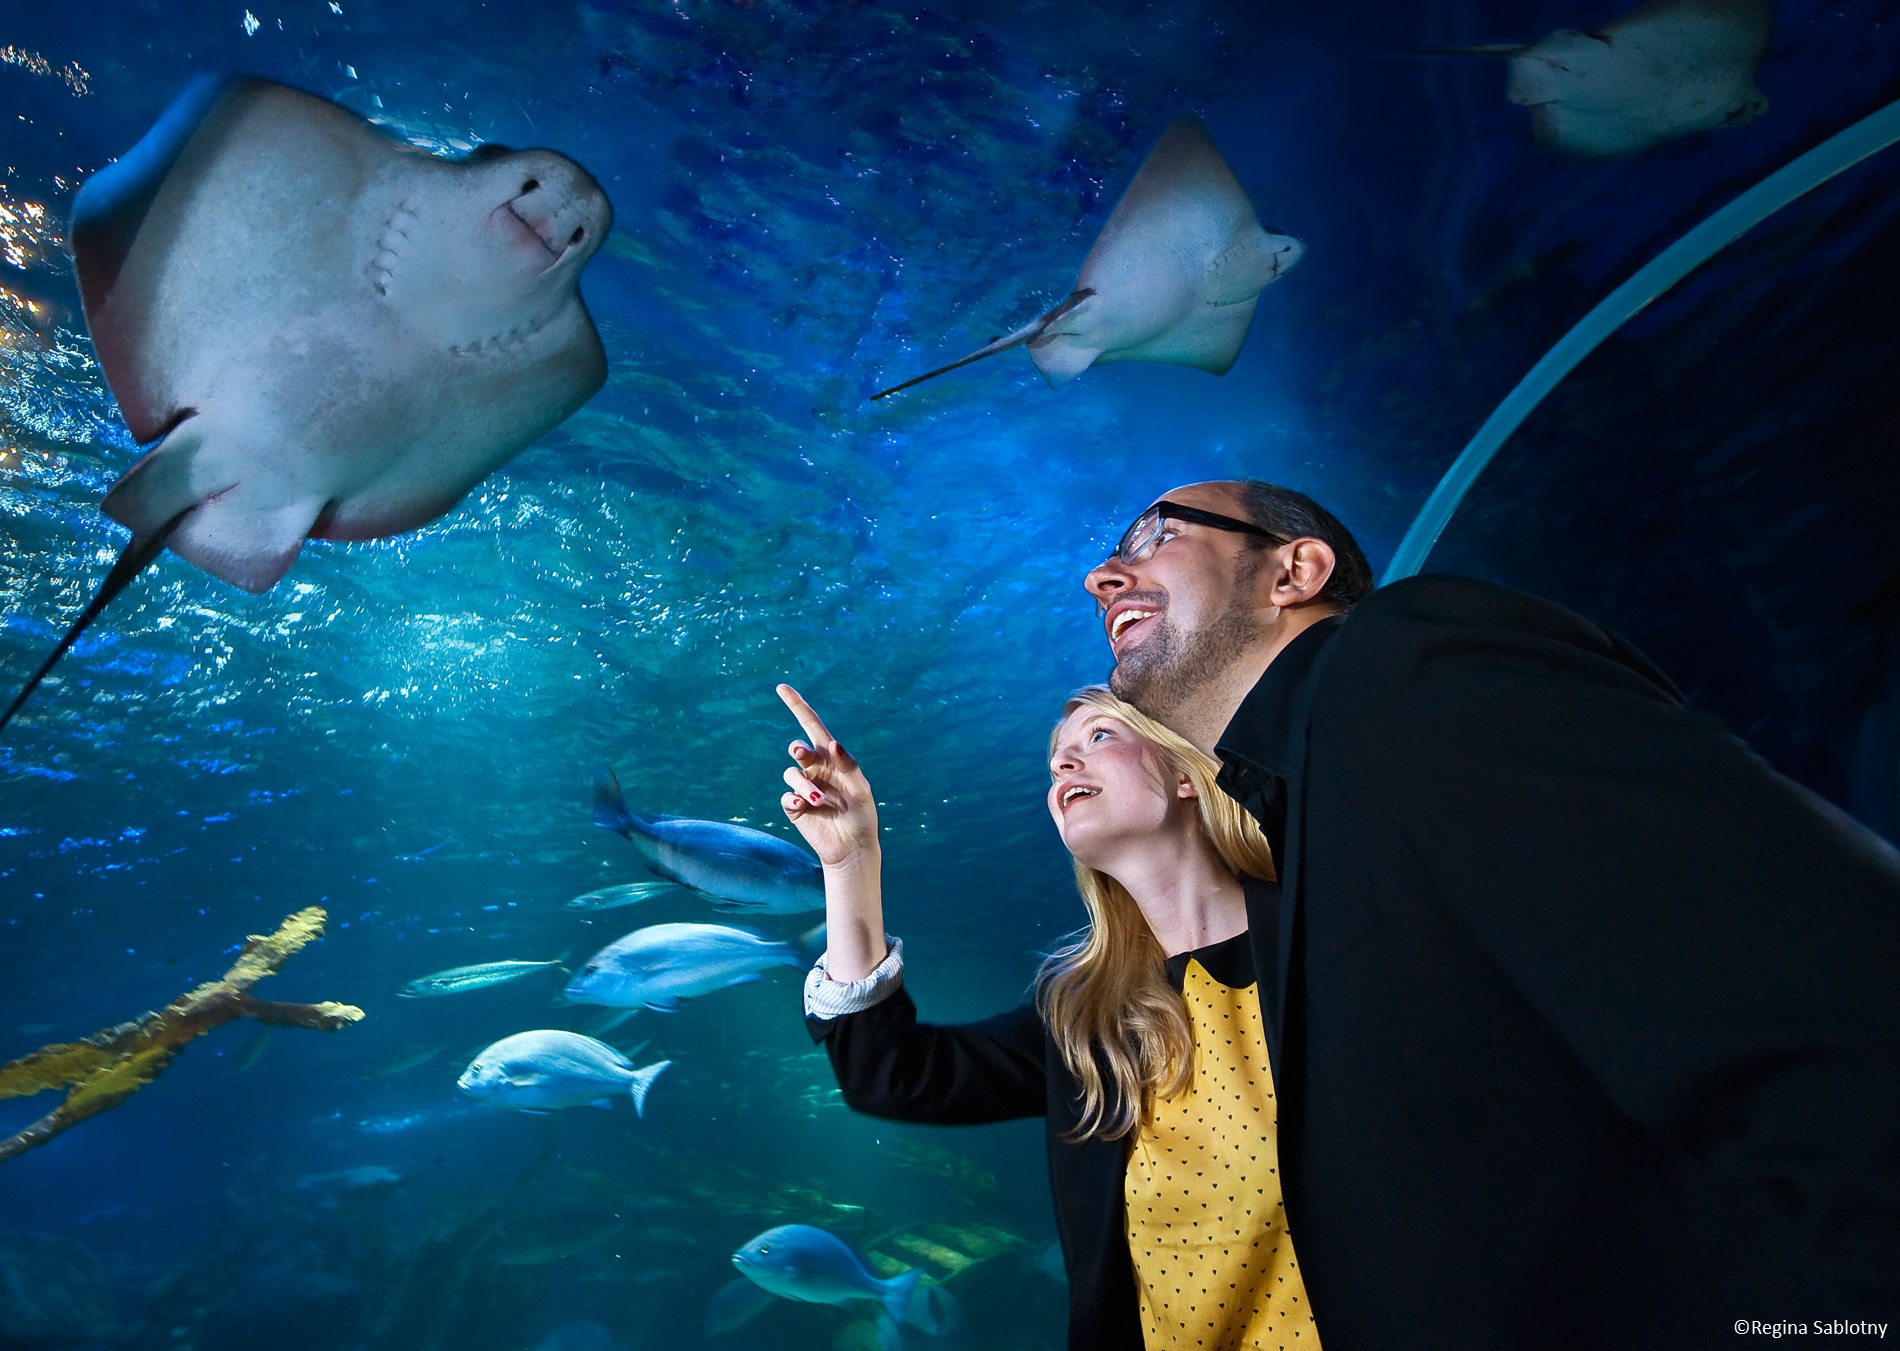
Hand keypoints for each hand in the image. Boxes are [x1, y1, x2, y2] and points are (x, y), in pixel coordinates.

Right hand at [776, 683, 879, 869]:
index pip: (812, 726)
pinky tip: (806, 807)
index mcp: (832, 759)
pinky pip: (787, 796)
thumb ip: (849, 765)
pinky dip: (795, 799)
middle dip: (798, 749)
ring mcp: (803, 787)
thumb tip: (833, 744)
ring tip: (819, 801)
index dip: (797, 706)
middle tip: (801, 753)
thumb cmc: (862, 815)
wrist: (853, 848)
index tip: (782, 688)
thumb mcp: (862, 789)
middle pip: (798, 749)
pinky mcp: (794, 807)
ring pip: (792, 774)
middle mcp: (815, 769)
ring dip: (804, 785)